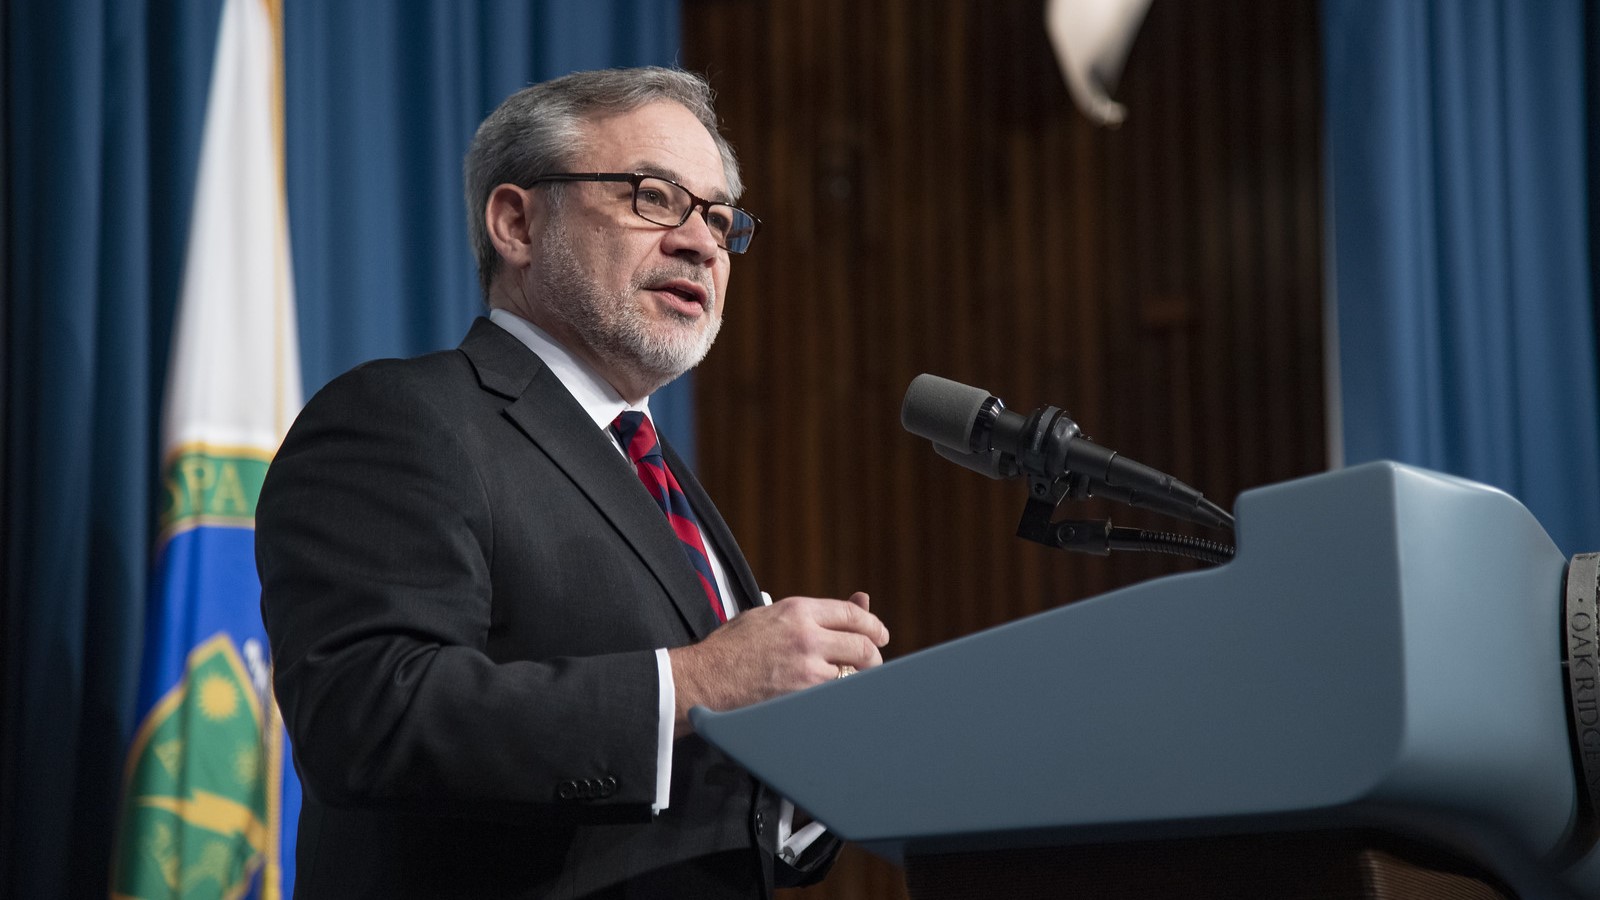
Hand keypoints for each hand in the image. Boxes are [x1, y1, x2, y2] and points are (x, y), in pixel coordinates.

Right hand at [669, 592, 887, 735]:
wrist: (705, 679)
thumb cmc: (732, 647)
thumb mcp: (769, 616)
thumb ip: (814, 613)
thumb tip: (860, 601)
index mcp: (798, 610)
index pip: (852, 614)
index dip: (872, 625)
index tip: (879, 635)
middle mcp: (807, 635)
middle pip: (862, 645)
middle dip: (873, 656)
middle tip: (872, 663)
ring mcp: (806, 668)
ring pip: (852, 673)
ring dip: (855, 679)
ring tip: (848, 682)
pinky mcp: (803, 696)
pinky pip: (835, 695)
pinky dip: (837, 696)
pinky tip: (830, 697)